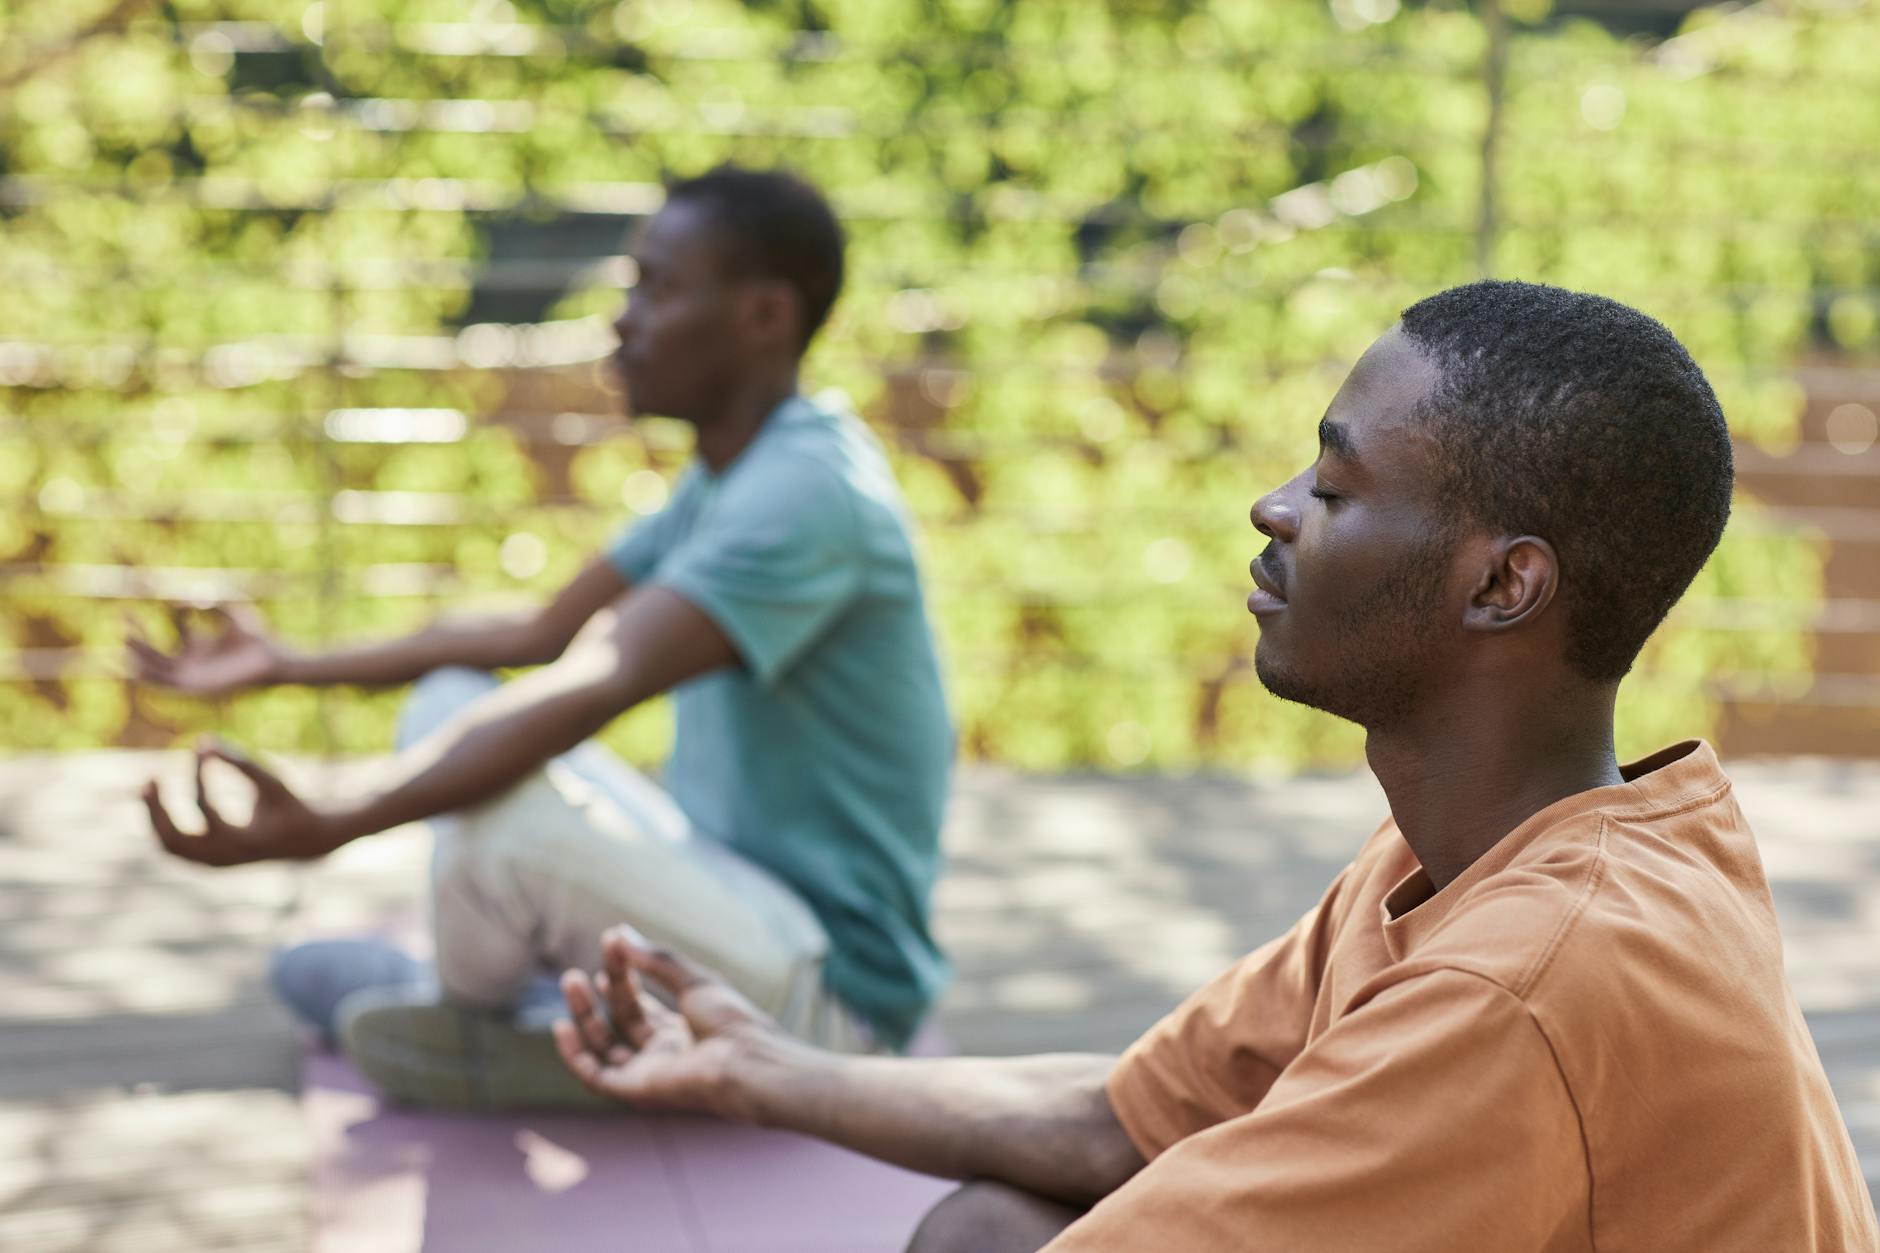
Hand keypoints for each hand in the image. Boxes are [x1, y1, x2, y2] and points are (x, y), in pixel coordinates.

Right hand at [128, 605, 282, 695]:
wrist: (270, 659)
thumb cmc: (257, 638)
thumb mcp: (233, 614)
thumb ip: (213, 604)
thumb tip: (191, 597)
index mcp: (202, 644)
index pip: (179, 626)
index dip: (176, 612)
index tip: (178, 601)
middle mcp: (193, 660)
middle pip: (157, 648)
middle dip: (138, 632)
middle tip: (122, 614)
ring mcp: (192, 674)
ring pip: (156, 667)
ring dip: (138, 654)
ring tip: (123, 636)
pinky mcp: (195, 687)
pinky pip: (166, 684)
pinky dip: (150, 676)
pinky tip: (135, 665)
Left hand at [143, 739, 344, 866]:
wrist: (305, 841)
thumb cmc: (289, 806)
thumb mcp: (273, 782)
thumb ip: (242, 763)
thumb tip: (202, 740)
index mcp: (246, 842)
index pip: (209, 811)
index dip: (200, 779)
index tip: (199, 751)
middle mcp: (226, 858)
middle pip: (177, 839)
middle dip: (158, 809)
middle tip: (149, 777)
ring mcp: (215, 864)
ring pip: (169, 846)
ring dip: (154, 817)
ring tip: (146, 786)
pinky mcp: (208, 862)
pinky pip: (174, 848)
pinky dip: (162, 825)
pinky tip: (159, 801)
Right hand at [554, 925, 782, 1119]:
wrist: (745, 1059)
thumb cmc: (731, 1020)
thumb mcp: (693, 980)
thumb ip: (656, 960)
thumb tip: (619, 933)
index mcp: (682, 1029)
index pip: (640, 1003)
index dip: (623, 974)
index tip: (611, 942)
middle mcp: (664, 1053)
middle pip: (622, 1020)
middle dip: (603, 991)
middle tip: (582, 964)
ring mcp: (650, 1072)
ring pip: (604, 1046)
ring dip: (584, 1015)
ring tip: (571, 980)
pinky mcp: (638, 1090)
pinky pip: (596, 1077)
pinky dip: (576, 1055)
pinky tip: (562, 1026)